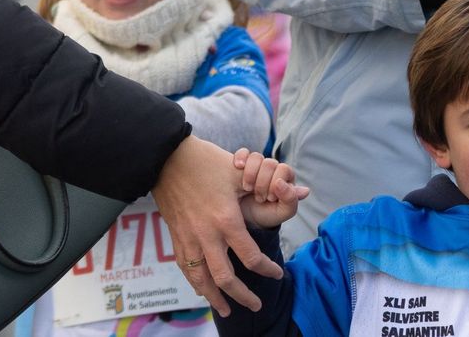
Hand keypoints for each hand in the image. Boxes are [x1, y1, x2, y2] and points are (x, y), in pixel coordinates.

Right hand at [150, 135, 282, 314]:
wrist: (166, 158)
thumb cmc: (206, 162)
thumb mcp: (239, 173)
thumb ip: (270, 187)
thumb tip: (302, 192)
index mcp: (226, 220)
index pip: (251, 257)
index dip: (266, 269)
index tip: (276, 273)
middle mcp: (207, 235)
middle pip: (226, 278)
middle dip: (243, 296)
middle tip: (257, 306)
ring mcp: (189, 238)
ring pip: (202, 280)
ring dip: (216, 298)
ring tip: (227, 311)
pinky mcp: (176, 237)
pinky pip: (186, 269)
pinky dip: (196, 284)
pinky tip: (203, 291)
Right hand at [232, 148, 307, 228]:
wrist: (246, 220)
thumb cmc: (267, 214)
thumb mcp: (283, 212)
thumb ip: (293, 201)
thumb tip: (304, 190)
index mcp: (286, 177)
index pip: (284, 169)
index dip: (276, 183)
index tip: (270, 198)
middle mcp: (273, 169)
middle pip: (270, 163)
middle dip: (262, 183)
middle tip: (258, 197)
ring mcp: (258, 165)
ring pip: (256, 157)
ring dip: (250, 174)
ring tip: (247, 188)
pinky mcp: (243, 164)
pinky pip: (243, 153)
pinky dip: (240, 158)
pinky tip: (238, 167)